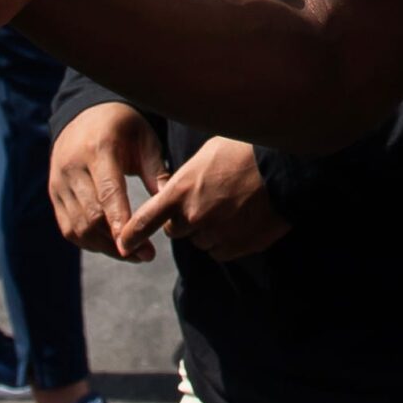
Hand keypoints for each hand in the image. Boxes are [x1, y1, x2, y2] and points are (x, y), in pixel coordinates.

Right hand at [49, 102, 170, 260]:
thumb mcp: (146, 140)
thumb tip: (171, 206)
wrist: (86, 114)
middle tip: (146, 255)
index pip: (108, 192)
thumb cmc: (124, 128)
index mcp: (98, 148)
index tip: (136, 246)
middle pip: (91, 216)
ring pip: (78, 227)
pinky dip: (89, 242)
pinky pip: (68, 228)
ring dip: (105, 247)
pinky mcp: (54, 193)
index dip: (120, 222)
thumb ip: (157, 172)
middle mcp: (73, 166)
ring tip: (132, 254)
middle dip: (118, 242)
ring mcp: (59, 181)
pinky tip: (111, 245)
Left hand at [117, 135, 290, 262]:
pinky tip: (239, 220)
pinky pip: (220, 251)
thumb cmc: (243, 152)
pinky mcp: (236, 247)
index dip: (131, 234)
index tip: (122, 245)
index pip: (145, 219)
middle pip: (175, 231)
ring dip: (206, 230)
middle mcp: (193, 217)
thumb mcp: (205, 155)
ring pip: (199, 241)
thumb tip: (176, 190)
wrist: (281, 168)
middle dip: (184, 220)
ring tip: (228, 206)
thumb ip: (184, 178)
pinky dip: (225, 240)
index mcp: (180, 191)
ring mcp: (215, 234)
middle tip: (204, 201)